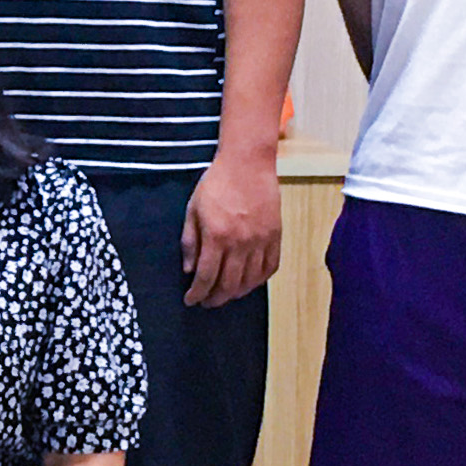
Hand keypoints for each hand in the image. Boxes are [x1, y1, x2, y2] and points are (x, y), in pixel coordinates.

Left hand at [182, 146, 281, 306]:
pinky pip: (270, 267)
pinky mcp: (275, 236)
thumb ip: (190, 242)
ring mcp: (261, 241)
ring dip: (236, 293)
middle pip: (228, 284)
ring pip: (250, 280)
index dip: (197, 294)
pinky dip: (258, 280)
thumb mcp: (192, 211)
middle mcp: (241, 243)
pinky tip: (248, 283)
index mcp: (216, 236)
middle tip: (206, 302)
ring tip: (225, 295)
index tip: (191, 300)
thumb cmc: (216, 184)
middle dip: (215, 299)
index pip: (206, 277)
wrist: (247, 164)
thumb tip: (189, 270)